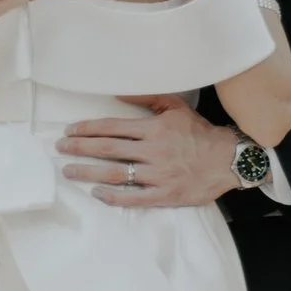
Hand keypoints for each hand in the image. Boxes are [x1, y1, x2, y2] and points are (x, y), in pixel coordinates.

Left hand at [59, 99, 253, 208]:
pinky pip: (135, 197)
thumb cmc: (200, 133)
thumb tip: (118, 93)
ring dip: (88, 172)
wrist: (229, 159)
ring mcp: (159, 174)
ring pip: (116, 173)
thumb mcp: (176, 107)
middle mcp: (154, 150)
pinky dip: (114, 196)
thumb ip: (147, 98)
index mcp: (154, 128)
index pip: (112, 128)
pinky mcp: (165, 194)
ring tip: (69, 171)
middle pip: (108, 149)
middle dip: (80, 148)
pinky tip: (97, 193)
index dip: (88, 129)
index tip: (70, 131)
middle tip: (60, 149)